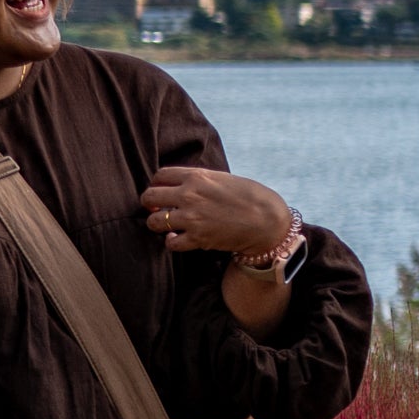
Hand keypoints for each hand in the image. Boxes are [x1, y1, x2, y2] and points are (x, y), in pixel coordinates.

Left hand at [143, 164, 297, 260]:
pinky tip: (178, 239)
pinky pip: (171, 243)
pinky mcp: (198, 239)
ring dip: (158, 224)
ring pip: (154, 222)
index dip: (157, 184)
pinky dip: (172, 242)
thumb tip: (182, 186)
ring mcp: (192, 218)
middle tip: (157, 209)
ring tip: (167, 225)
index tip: (161, 190)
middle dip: (149, 204)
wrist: (268, 221)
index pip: (160, 175)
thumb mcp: (224, 179)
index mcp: (197, 176)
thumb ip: (201, 180)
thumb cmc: (251, 197)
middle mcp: (190, 195)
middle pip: (149, 196)